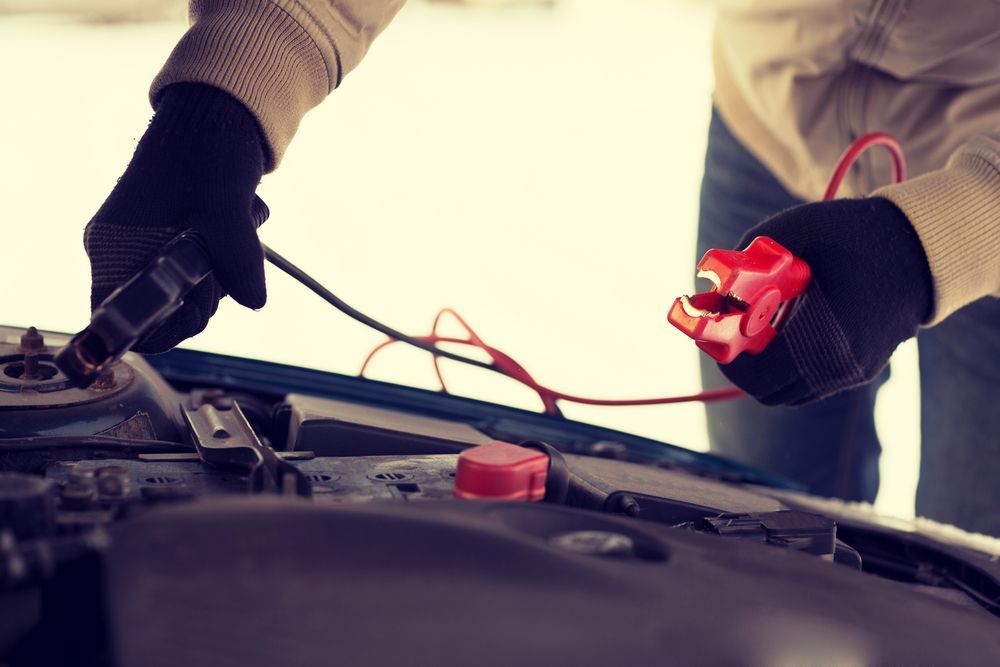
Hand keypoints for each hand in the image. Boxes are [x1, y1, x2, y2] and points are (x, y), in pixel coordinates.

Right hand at [84, 82, 266, 352]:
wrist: (220, 115)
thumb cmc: (209, 152)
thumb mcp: (226, 208)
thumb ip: (238, 258)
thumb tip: (253, 301)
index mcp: (113, 246)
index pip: (116, 319)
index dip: (159, 328)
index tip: (195, 308)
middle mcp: (122, 252)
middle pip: (160, 314)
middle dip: (202, 299)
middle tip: (223, 265)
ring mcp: (148, 249)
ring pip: (188, 296)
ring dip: (222, 277)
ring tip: (236, 233)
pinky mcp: (175, 244)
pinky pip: (202, 276)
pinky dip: (226, 263)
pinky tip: (238, 230)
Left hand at [719, 197, 932, 404]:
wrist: (919, 245)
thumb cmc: (853, 234)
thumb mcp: (790, 233)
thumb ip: (743, 261)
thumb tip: (712, 290)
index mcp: (822, 337)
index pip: (757, 375)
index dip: (726, 359)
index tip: (712, 336)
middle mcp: (839, 366)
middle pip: (769, 391)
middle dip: (742, 365)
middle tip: (729, 335)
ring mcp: (853, 373)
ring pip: (791, 392)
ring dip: (766, 368)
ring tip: (757, 330)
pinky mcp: (862, 369)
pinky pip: (813, 383)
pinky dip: (790, 366)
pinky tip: (786, 331)